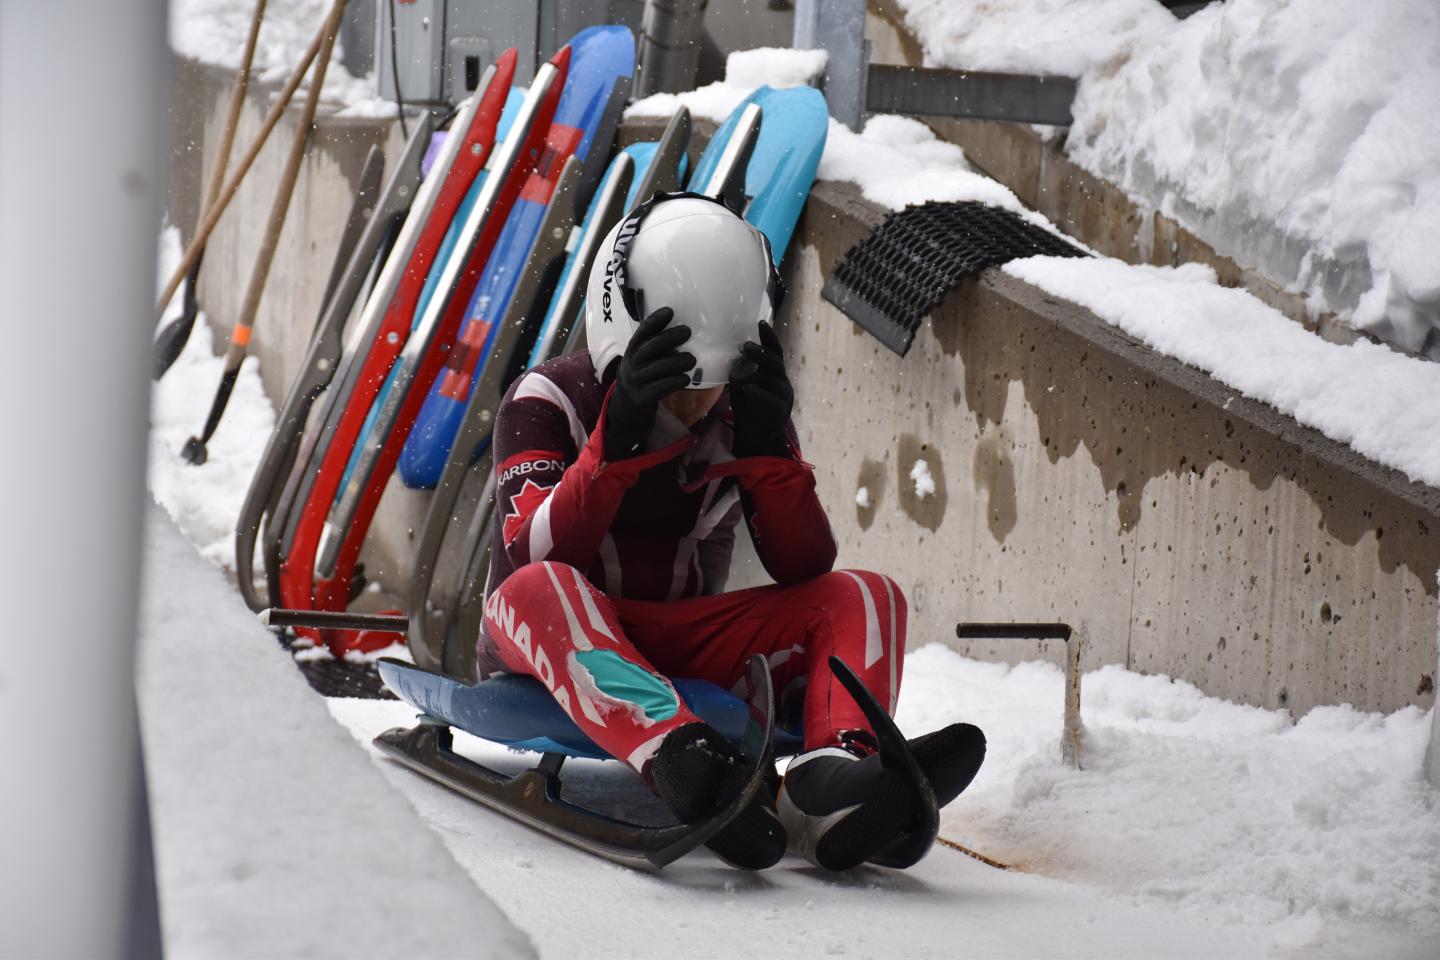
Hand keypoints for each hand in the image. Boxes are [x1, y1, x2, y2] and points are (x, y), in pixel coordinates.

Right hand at [603, 307, 694, 460]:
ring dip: (676, 362)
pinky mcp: (642, 399)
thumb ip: (655, 351)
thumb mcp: (642, 364)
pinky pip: (659, 388)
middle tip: (687, 331)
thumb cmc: (641, 381)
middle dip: (668, 338)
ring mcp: (635, 383)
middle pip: (649, 348)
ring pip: (656, 368)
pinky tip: (686, 378)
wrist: (626, 412)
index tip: (670, 311)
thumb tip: (682, 335)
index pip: (641, 334)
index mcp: (631, 353)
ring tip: (692, 359)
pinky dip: (674, 382)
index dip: (655, 321)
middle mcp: (631, 366)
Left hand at [728, 322, 792, 457]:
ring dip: (755, 374)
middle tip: (746, 346)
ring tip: (738, 374)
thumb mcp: (744, 383)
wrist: (757, 436)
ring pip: (772, 380)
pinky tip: (747, 389)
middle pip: (776, 362)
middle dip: (761, 353)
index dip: (769, 336)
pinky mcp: (780, 411)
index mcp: (774, 372)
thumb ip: (741, 369)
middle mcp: (782, 381)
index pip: (774, 350)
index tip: (760, 322)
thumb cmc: (750, 406)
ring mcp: (784, 397)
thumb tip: (726, 351)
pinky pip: (770, 398)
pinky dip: (758, 392)